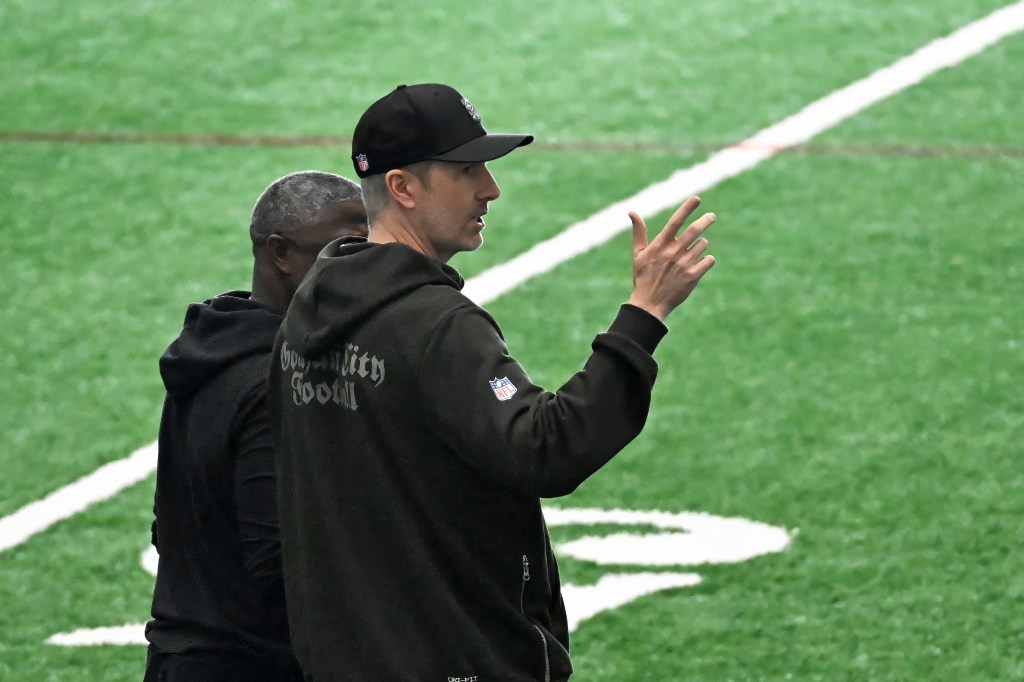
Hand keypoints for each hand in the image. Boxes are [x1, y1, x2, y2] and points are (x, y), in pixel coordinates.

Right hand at [626, 196, 715, 320]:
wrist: (649, 304)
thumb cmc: (642, 277)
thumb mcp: (638, 254)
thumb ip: (638, 232)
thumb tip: (632, 212)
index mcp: (660, 245)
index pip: (675, 221)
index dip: (687, 208)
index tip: (697, 198)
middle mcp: (673, 252)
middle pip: (695, 230)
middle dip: (706, 220)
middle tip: (711, 216)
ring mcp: (684, 264)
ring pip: (702, 245)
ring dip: (700, 245)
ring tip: (692, 253)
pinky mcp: (693, 276)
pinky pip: (708, 260)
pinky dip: (706, 260)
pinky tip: (699, 264)